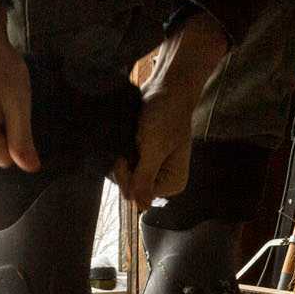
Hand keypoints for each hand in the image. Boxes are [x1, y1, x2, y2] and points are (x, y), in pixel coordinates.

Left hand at [115, 10, 227, 205]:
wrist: (167, 88)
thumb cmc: (166, 116)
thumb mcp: (154, 148)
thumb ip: (144, 177)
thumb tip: (139, 206)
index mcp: (173, 182)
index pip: (140, 194)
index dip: (128, 178)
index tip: (124, 158)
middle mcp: (164, 179)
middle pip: (132, 185)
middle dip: (123, 167)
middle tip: (129, 142)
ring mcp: (153, 167)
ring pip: (126, 173)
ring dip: (121, 157)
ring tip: (129, 137)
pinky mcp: (143, 154)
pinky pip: (126, 162)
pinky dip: (121, 151)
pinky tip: (124, 139)